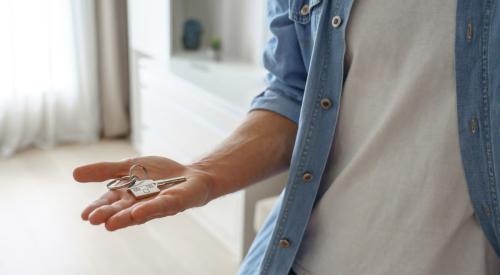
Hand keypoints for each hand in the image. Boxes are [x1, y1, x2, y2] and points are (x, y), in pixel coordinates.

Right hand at [73, 156, 214, 230]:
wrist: (191, 174)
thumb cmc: (159, 174)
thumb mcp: (127, 166)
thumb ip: (104, 170)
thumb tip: (74, 174)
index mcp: (127, 196)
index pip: (109, 203)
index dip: (97, 209)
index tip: (84, 216)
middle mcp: (139, 204)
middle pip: (121, 211)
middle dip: (108, 215)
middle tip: (94, 220)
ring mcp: (156, 205)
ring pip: (139, 212)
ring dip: (125, 218)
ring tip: (110, 224)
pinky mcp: (174, 202)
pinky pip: (161, 206)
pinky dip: (150, 209)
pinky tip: (138, 212)